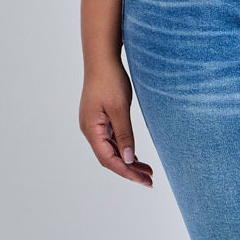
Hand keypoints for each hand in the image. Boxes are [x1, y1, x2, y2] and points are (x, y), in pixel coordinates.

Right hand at [80, 60, 153, 184]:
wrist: (102, 59)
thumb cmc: (110, 80)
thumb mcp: (120, 109)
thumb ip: (124, 134)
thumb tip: (128, 159)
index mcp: (91, 129)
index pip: (108, 159)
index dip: (126, 172)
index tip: (143, 180)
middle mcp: (90, 130)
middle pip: (109, 158)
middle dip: (129, 170)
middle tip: (149, 181)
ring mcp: (94, 125)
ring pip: (111, 150)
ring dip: (128, 161)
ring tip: (147, 171)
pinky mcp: (101, 119)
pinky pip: (112, 140)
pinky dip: (124, 149)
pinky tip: (136, 155)